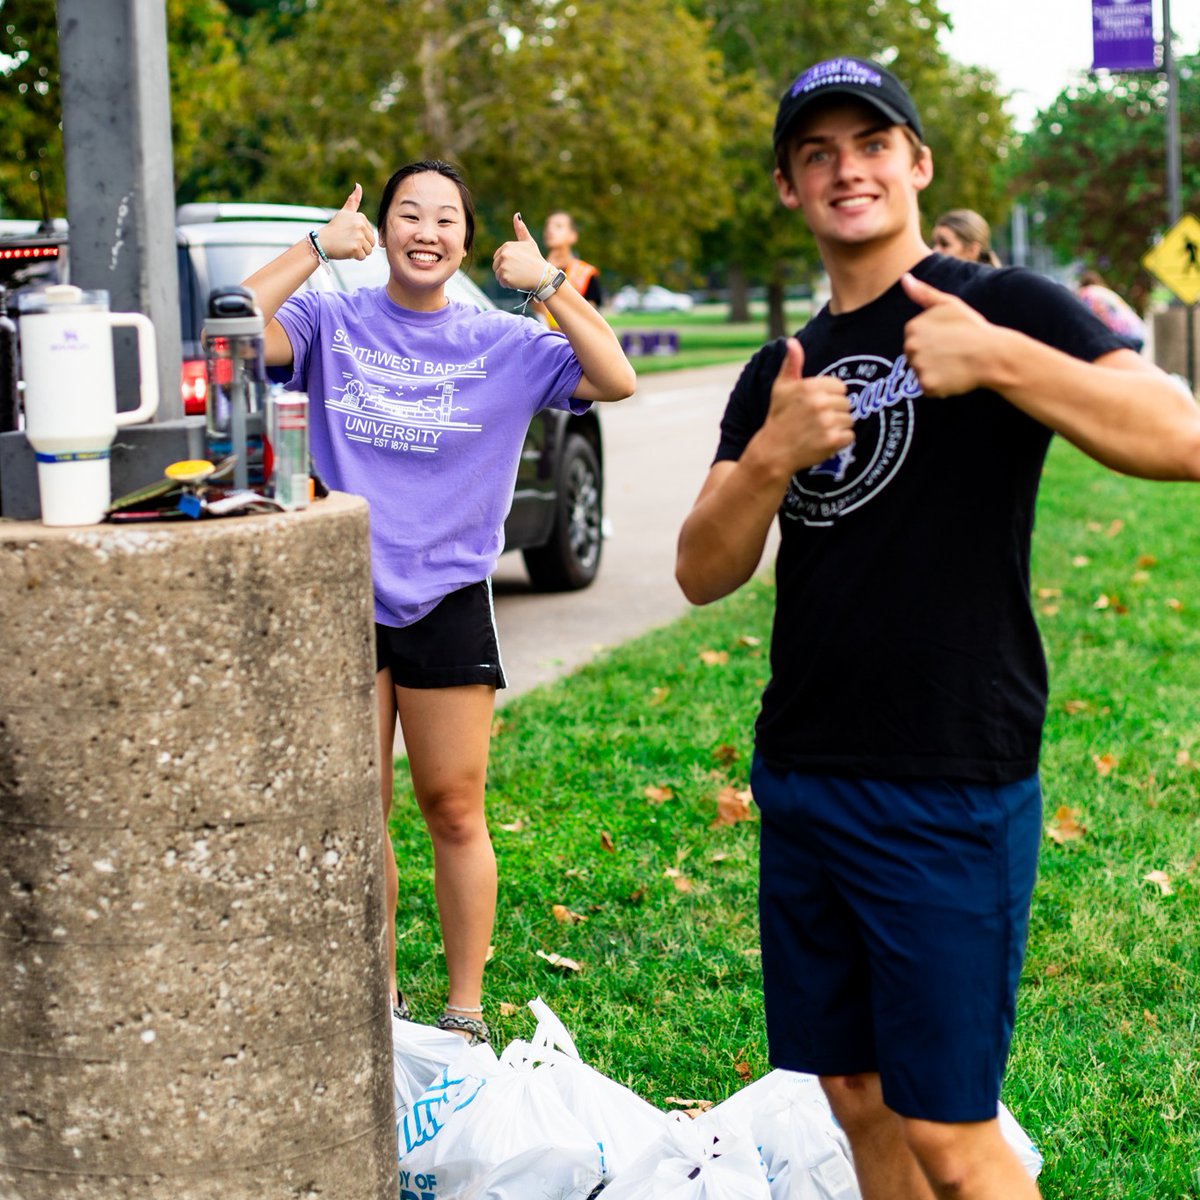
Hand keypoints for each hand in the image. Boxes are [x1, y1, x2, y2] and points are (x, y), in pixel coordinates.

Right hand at [318, 183, 376, 260]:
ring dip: (359, 252)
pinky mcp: (356, 248)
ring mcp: (358, 236)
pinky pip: (363, 257)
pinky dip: (355, 257)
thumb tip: (358, 185)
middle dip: (361, 245)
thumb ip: (353, 201)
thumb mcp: (344, 212)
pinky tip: (346, 251)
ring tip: (347, 245)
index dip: (361, 236)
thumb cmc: (334, 229)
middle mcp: (360, 225)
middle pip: (372, 242)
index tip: (349, 233)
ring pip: (369, 251)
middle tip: (348, 241)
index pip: (371, 233)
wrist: (322, 242)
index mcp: (361, 217)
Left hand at [492, 213, 551, 292]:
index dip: (507, 262)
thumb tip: (516, 215)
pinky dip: (508, 284)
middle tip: (519, 271)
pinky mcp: (504, 277)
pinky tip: (518, 281)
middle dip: (505, 270)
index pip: (498, 257)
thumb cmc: (536, 260)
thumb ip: (521, 230)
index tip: (518, 264)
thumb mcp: (529, 242)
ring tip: (518, 276)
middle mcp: (504, 254)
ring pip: (498, 274)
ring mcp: (503, 266)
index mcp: (507, 246)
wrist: (543, 276)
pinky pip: (501, 282)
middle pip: (496, 266)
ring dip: (506, 277)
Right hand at [762, 338, 854, 473]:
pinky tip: (824, 441)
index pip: (840, 387)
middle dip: (835, 412)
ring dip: (838, 427)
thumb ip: (791, 364)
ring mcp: (826, 422)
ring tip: (820, 431)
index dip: (830, 397)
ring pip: (849, 420)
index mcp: (810, 386)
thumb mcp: (781, 387)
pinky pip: (850, 436)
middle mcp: (819, 402)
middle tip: (816, 421)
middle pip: (847, 404)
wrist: (773, 451)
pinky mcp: (832, 440)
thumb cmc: (778, 417)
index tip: (815, 406)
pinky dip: (841, 441)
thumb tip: (792, 341)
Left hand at [901, 273, 998, 396]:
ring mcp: (918, 367)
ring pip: (920, 373)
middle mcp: (910, 347)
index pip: (913, 339)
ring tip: (955, 363)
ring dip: (934, 372)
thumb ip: (923, 293)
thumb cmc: (972, 328)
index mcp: (912, 327)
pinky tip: (955, 376)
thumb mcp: (949, 304)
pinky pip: (928, 389)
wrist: (992, 354)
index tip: (948, 338)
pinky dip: (940, 387)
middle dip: (930, 356)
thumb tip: (904, 278)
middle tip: (953, 352)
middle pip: (913, 357)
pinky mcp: (927, 386)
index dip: (932, 340)